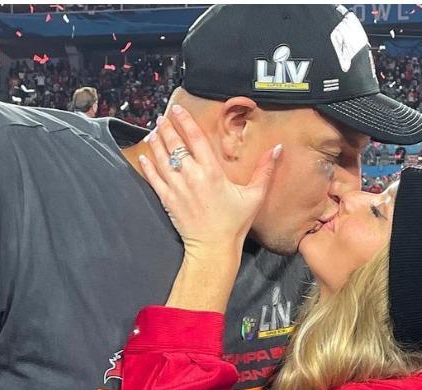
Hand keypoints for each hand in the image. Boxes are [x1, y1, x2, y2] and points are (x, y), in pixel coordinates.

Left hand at [139, 105, 280, 258]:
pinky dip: (148, 166)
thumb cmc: (234, 223)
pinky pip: (154, 179)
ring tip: (153, 131)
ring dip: (156, 143)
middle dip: (166, 128)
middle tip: (163, 117)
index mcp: (212, 172)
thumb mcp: (254, 196)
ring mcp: (177, 189)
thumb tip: (277, 149)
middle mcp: (192, 177)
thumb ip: (265, 170)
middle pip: (174, 145)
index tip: (178, 110)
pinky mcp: (168, 200)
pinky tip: (144, 156)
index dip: (185, 121)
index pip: (195, 139)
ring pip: (161, 159)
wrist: (214, 247)